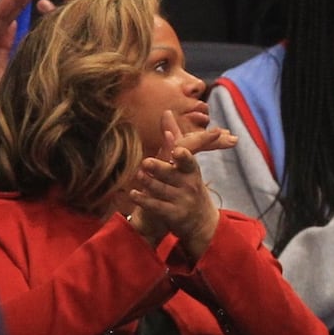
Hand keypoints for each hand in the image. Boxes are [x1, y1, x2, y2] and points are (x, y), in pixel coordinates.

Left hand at [127, 111, 235, 257]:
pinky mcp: (173, 215)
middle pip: (171, 174)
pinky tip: (133, 194)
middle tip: (147, 162)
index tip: (177, 151)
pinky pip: (156, 206)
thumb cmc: (190, 186)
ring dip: (148, 183)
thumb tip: (166, 112)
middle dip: (160, 169)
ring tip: (138, 175)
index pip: (188, 161)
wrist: (200, 222)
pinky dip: (144, 200)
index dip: (183, 156)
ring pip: (161, 190)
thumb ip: (176, 137)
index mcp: (191, 170)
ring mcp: (181, 201)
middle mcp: (188, 185)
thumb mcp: (187, 164)